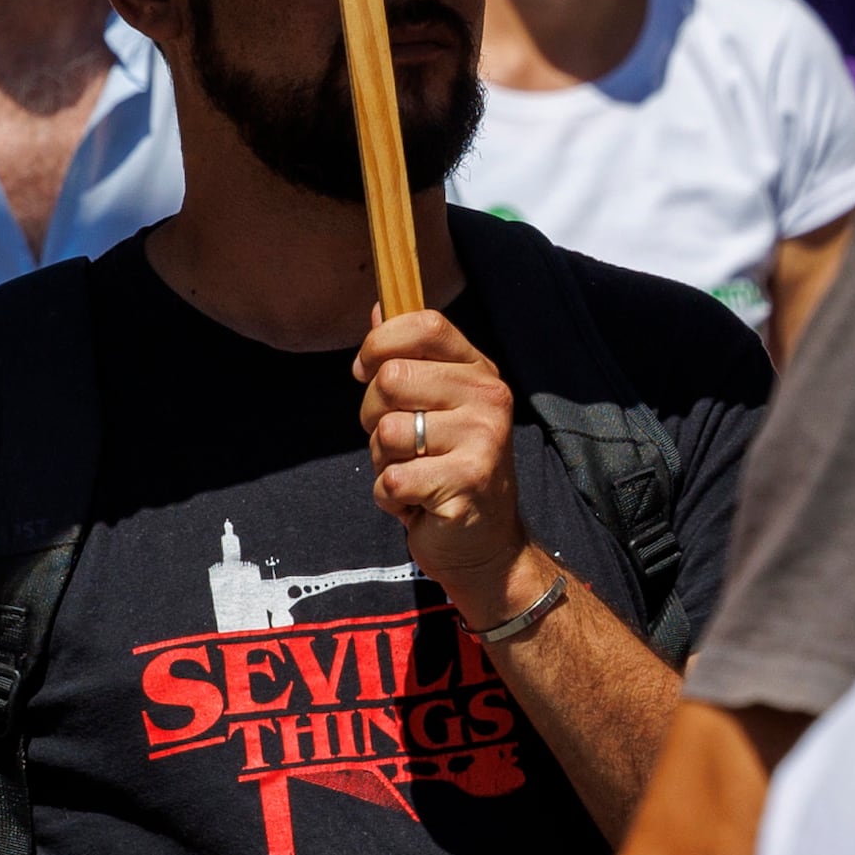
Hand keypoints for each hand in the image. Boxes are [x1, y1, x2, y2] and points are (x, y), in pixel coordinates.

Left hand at [356, 305, 532, 618]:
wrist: (487, 546)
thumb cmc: (449, 469)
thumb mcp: (435, 407)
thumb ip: (410, 358)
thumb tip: (379, 307)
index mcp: (480, 372)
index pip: (424, 324)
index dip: (380, 342)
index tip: (365, 371)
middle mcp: (488, 398)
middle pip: (391, 377)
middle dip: (373, 416)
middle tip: (398, 445)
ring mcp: (482, 440)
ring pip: (386, 431)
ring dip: (383, 461)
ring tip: (413, 474)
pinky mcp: (466, 483)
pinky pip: (390, 478)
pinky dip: (390, 497)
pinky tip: (417, 503)